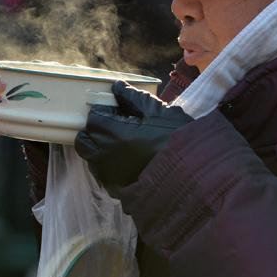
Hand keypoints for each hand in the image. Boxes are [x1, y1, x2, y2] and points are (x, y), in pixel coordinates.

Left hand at [75, 81, 192, 195]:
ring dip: (99, 149)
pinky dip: (109, 167)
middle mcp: (105, 155)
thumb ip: (133, 98)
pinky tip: (128, 162)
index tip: (119, 111)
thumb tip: (117, 87)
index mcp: (113, 133)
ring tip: (123, 145)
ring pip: (91, 159)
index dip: (106, 112)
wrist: (192, 174)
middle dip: (96, 130)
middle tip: (117, 127)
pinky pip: (103, 175)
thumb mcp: (158, 112)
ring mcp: (109, 175)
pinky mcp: (116, 190)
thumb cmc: (177, 140)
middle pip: (84, 140)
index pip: (94, 117)